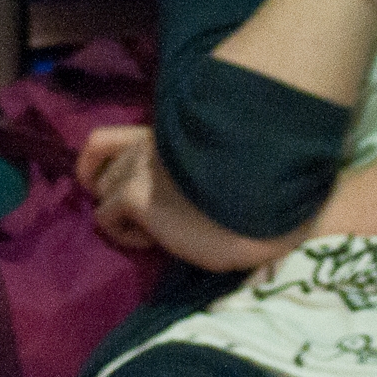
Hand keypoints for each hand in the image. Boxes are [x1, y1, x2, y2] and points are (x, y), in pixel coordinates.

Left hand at [76, 124, 286, 272]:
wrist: (268, 192)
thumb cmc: (272, 184)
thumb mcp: (241, 169)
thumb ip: (211, 169)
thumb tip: (203, 186)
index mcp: (176, 134)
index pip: (118, 137)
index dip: (113, 159)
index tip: (125, 180)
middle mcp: (150, 145)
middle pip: (108, 163)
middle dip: (120, 187)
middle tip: (150, 213)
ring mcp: (139, 168)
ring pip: (103, 188)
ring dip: (121, 210)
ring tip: (153, 230)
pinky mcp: (135, 197)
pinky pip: (106, 219)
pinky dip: (122, 232)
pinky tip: (151, 242)